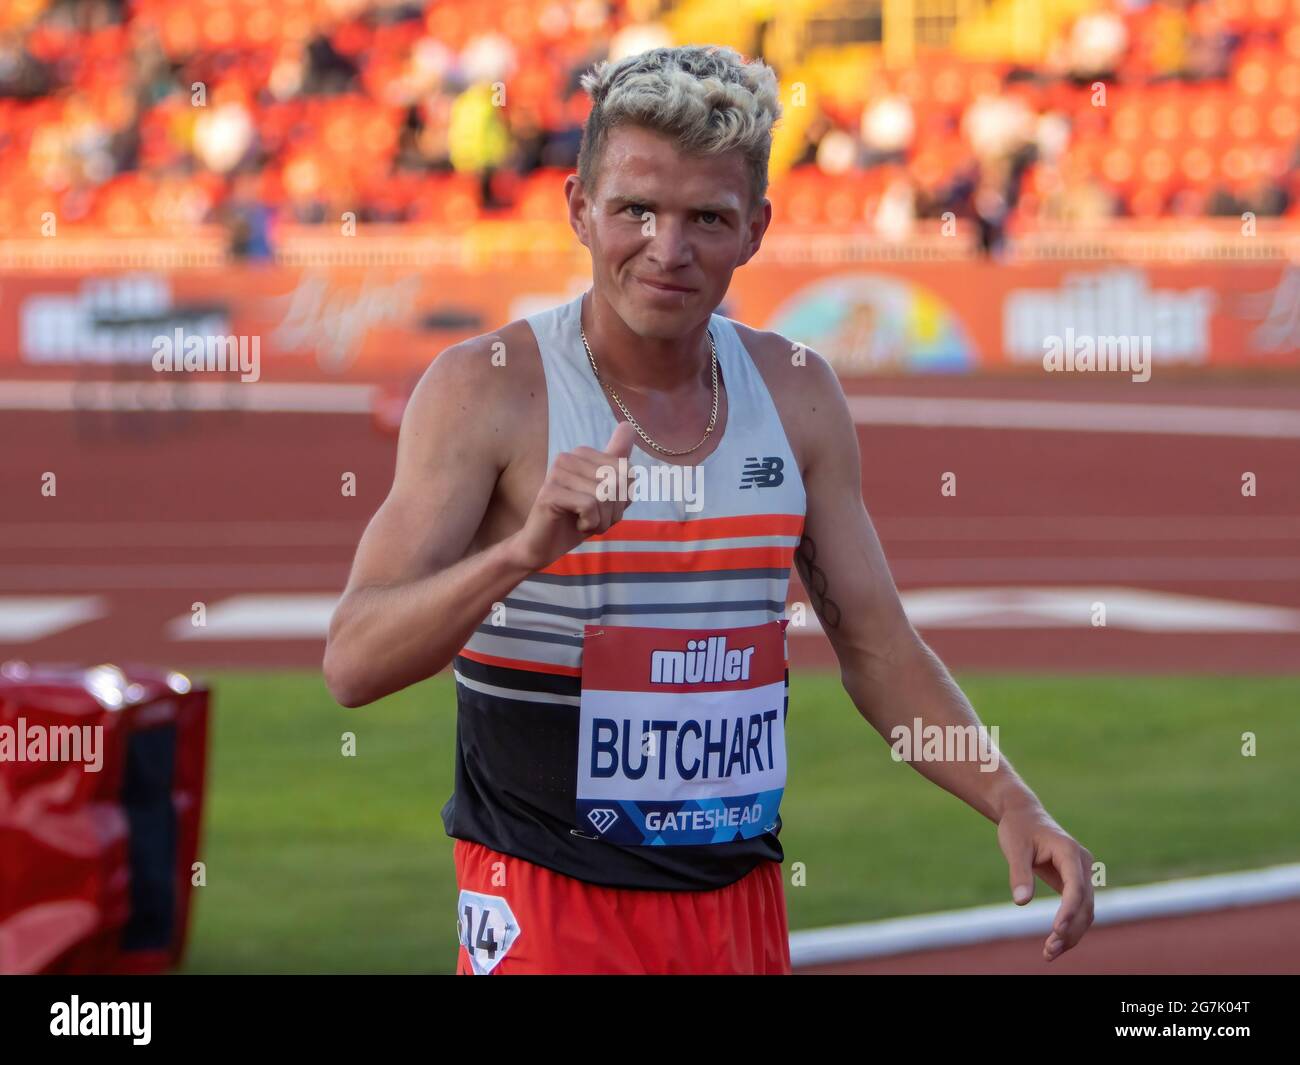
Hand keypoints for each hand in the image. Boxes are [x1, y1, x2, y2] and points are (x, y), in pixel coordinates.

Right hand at [510, 421, 636, 571]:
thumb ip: (618, 461)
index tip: (603, 507)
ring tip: (584, 522)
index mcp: (582, 454)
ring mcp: (556, 472)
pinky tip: (575, 524)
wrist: (544, 546)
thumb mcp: (607, 492)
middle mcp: (568, 457)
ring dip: (601, 519)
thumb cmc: (577, 519)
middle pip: (617, 482)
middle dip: (613, 510)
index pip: (626, 470)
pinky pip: (589, 505)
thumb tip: (628, 425)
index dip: (623, 497)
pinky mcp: (550, 492)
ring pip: (604, 495)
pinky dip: (590, 522)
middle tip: (594, 518)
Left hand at [997, 803, 1094, 962]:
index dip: (1068, 910)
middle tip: (1049, 950)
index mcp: (1069, 852)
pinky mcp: (1076, 882)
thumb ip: (1019, 873)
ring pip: (1086, 910)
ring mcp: (1083, 873)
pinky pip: (1079, 908)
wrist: (1024, 815)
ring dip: (1072, 933)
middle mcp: (1083, 864)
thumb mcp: (1014, 848)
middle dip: (1069, 929)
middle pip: (1084, 904)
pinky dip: (1070, 926)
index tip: (1056, 930)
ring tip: (1049, 953)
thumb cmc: (1018, 829)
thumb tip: (1021, 902)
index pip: (1076, 887)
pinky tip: (1056, 943)